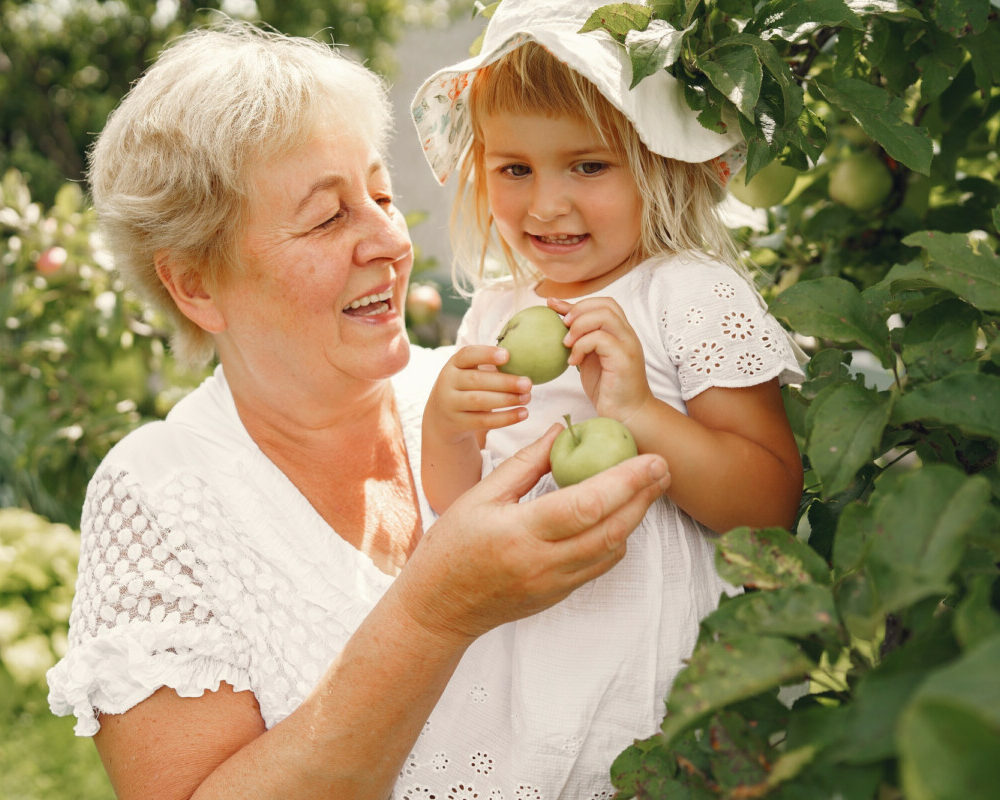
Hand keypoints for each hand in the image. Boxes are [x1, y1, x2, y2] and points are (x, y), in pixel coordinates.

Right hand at [399, 424, 670, 642]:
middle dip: (644, 496)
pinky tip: (619, 516)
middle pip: (611, 529)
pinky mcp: (559, 595)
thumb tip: (560, 432)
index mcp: (520, 531)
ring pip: (612, 550)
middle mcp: (543, 562)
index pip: (586, 505)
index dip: (625, 482)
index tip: (651, 459)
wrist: (440, 607)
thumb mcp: (480, 495)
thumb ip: (525, 464)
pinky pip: (599, 565)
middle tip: (665, 468)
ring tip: (648, 487)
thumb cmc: (452, 546)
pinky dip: (616, 538)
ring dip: (635, 518)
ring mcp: (554, 584)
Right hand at [425, 344, 532, 444]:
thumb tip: (525, 362)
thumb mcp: (469, 372)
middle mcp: (448, 382)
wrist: (442, 416)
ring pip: (480, 401)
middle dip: (505, 382)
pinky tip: (523, 413)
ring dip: (507, 399)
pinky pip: (484, 421)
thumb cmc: (467, 387)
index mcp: (454, 364)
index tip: (507, 355)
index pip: (467, 355)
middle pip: (476, 380)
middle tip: (528, 383)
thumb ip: (491, 366)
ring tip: (527, 397)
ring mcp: (451, 403)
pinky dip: (506, 418)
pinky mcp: (458, 423)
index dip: (486, 354)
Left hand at [548, 296, 652, 424]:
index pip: (604, 304)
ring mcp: (628, 345)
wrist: (628, 415)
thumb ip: (581, 340)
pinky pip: (600, 339)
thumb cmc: (608, 389)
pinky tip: (573, 362)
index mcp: (620, 333)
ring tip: (566, 344)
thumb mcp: (589, 359)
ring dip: (579, 326)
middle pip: (605, 305)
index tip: (553, 307)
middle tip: (562, 327)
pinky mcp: (624, 359)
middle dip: (578, 311)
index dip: (578, 303)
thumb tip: (559, 322)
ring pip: (604, 316)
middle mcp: (627, 335)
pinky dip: (581, 346)